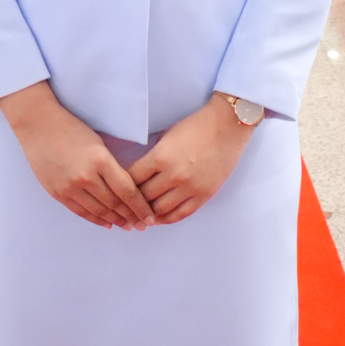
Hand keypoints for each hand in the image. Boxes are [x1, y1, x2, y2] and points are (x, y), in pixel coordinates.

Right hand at [0, 82, 155, 229]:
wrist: (38, 125)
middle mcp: (86, 177)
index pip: (127, 191)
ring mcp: (70, 187)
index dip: (140, 207)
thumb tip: (127, 189)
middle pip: (114, 204)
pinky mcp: (57, 193)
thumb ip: (111, 166)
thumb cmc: (71, 128)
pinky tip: (107, 223)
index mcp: (100, 160)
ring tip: (128, 226)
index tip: (150, 217)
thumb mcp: (98, 143)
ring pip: (98, 211)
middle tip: (143, 225)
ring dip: (116, 220)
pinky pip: (81, 211)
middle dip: (131, 217)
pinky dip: (96, 219)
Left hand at [130, 96, 251, 224]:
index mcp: (161, 157)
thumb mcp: (166, 136)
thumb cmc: (195, 126)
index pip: (132, 179)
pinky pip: (180, 214)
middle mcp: (173, 175)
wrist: (227, 126)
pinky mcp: (203, 195)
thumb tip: (137, 173)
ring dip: (147, 213)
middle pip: (143, 197)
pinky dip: (166, 219)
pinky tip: (159, 218)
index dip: (121, 185)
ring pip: (160, 210)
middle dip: (132, 201)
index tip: (117, 189)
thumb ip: (152, 156)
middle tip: (125, 205)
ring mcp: (190, 188)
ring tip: (140, 214)